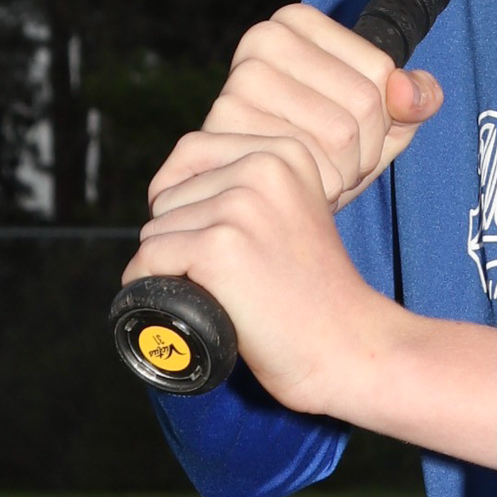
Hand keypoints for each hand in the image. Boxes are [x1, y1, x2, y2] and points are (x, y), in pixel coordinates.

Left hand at [123, 133, 496, 460]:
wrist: (346, 345)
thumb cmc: (312, 292)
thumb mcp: (290, 212)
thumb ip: (246, 187)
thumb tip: (165, 189)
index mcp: (283, 152)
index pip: (190, 152)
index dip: (182, 198)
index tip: (205, 236)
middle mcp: (263, 168)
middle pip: (169, 194)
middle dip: (179, 235)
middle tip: (225, 274)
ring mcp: (241, 205)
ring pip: (155, 229)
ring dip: (169, 265)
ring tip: (219, 289)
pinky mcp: (220, 246)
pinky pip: (150, 258)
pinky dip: (151, 286)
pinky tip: (184, 301)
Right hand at [149, 4, 439, 218]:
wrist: (262, 197)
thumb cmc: (326, 151)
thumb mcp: (382, 122)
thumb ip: (414, 100)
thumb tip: (409, 93)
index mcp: (297, 21)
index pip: (380, 70)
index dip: (384, 115)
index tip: (358, 129)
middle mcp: (262, 39)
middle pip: (363, 102)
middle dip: (366, 149)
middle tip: (340, 161)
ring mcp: (237, 82)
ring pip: (340, 135)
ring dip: (344, 171)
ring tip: (320, 173)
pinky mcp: (224, 130)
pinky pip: (307, 164)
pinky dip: (317, 187)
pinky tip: (296, 185)